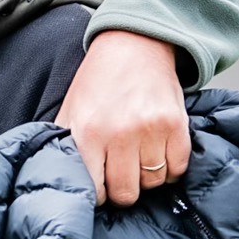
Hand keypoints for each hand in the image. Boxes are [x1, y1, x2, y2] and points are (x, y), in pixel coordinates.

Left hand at [55, 30, 189, 205]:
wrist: (133, 44)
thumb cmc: (99, 80)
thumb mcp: (71, 110)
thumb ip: (64, 145)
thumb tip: (61, 178)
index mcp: (88, 133)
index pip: (95, 190)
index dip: (98, 193)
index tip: (100, 185)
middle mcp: (119, 134)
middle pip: (126, 193)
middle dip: (123, 188)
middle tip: (120, 174)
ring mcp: (150, 130)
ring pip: (153, 183)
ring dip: (146, 176)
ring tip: (138, 158)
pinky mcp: (176, 125)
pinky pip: (177, 168)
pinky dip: (169, 168)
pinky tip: (158, 154)